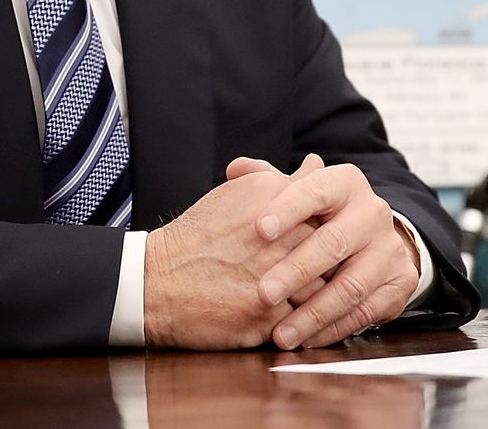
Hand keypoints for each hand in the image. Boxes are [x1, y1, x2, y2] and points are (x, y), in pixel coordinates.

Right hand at [143, 169, 319, 348]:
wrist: (155, 281)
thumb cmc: (198, 236)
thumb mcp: (240, 194)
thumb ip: (283, 181)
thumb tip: (316, 165)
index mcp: (275, 202)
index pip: (329, 213)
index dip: (332, 230)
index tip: (328, 239)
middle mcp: (278, 238)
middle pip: (332, 252)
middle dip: (332, 263)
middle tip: (328, 270)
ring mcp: (274, 280)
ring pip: (324, 290)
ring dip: (322, 295)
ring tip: (311, 295)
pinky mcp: (265, 318)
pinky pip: (303, 322)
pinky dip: (304, 322)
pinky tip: (297, 317)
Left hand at [250, 157, 421, 349]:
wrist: (372, 241)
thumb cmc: (321, 217)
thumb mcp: (299, 195)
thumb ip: (268, 182)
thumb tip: (236, 169)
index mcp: (346, 183)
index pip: (316, 190)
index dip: (287, 209)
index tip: (258, 230)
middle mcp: (373, 212)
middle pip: (334, 242)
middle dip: (296, 270)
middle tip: (264, 293)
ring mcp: (390, 248)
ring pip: (351, 285)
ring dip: (313, 313)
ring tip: (281, 333)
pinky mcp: (400, 282)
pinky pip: (365, 311)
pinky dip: (332, 329)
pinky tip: (306, 339)